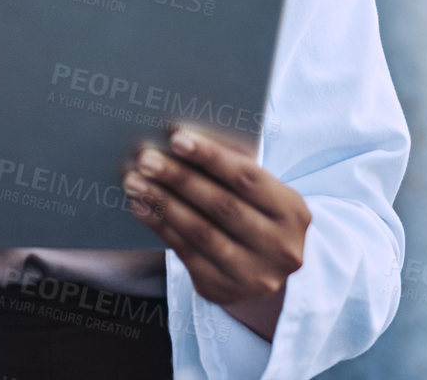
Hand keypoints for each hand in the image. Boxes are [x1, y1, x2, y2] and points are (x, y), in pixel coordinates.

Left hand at [122, 125, 309, 340]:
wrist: (268, 275)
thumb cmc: (256, 217)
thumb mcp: (262, 197)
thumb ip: (232, 173)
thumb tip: (179, 142)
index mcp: (293, 213)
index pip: (248, 178)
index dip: (211, 157)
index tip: (176, 137)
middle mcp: (279, 247)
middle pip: (222, 206)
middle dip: (180, 179)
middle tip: (146, 158)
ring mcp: (253, 274)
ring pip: (200, 232)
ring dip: (162, 202)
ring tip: (134, 180)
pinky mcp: (224, 289)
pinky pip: (185, 253)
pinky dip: (160, 226)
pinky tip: (141, 206)